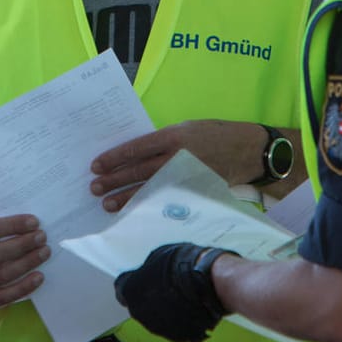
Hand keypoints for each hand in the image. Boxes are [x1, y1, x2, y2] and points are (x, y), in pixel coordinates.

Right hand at [0, 214, 49, 311]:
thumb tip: (26, 228)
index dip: (12, 225)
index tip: (34, 222)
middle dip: (23, 245)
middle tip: (42, 237)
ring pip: (1, 276)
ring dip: (27, 263)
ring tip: (44, 253)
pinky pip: (3, 297)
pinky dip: (23, 287)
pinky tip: (38, 277)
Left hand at [90, 120, 262, 210]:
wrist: (246, 149)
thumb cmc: (213, 135)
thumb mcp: (186, 129)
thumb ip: (162, 141)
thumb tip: (134, 155)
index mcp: (173, 136)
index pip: (135, 148)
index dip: (114, 158)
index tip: (96, 165)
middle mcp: (176, 156)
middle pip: (138, 171)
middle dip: (114, 180)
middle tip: (95, 188)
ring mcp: (185, 176)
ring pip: (149, 188)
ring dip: (126, 197)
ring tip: (107, 204)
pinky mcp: (193, 192)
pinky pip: (165, 200)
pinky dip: (148, 206)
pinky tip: (135, 212)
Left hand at [114, 242, 232, 341]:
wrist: (207, 282)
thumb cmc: (183, 265)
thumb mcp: (159, 255)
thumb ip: (148, 270)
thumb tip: (148, 273)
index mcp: (131, 291)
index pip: (122, 290)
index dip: (133, 284)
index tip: (141, 281)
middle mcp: (140, 313)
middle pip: (139, 305)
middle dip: (150, 298)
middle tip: (166, 287)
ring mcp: (158, 327)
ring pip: (157, 318)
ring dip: (165, 310)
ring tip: (182, 296)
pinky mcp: (177, 336)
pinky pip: (174, 328)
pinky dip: (180, 320)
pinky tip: (191, 307)